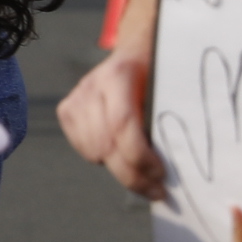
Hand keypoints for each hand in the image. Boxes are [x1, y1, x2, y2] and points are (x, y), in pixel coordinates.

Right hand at [58, 45, 167, 200]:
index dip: (141, 156)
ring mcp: (76, 98)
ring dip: (121, 169)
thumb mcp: (168, 87)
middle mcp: (92, 85)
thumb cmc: (160, 73)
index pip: (122, 125)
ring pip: (95, 152)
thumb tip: (174, 162)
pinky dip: (105, 160)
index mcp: (118, 74)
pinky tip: (122, 153)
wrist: (137, 50)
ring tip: (144, 174)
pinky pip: (85, 150)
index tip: (162, 175)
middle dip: (134, 175)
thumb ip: (164, 118)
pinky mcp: (66, 110)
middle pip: (107, 145)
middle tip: (157, 191)